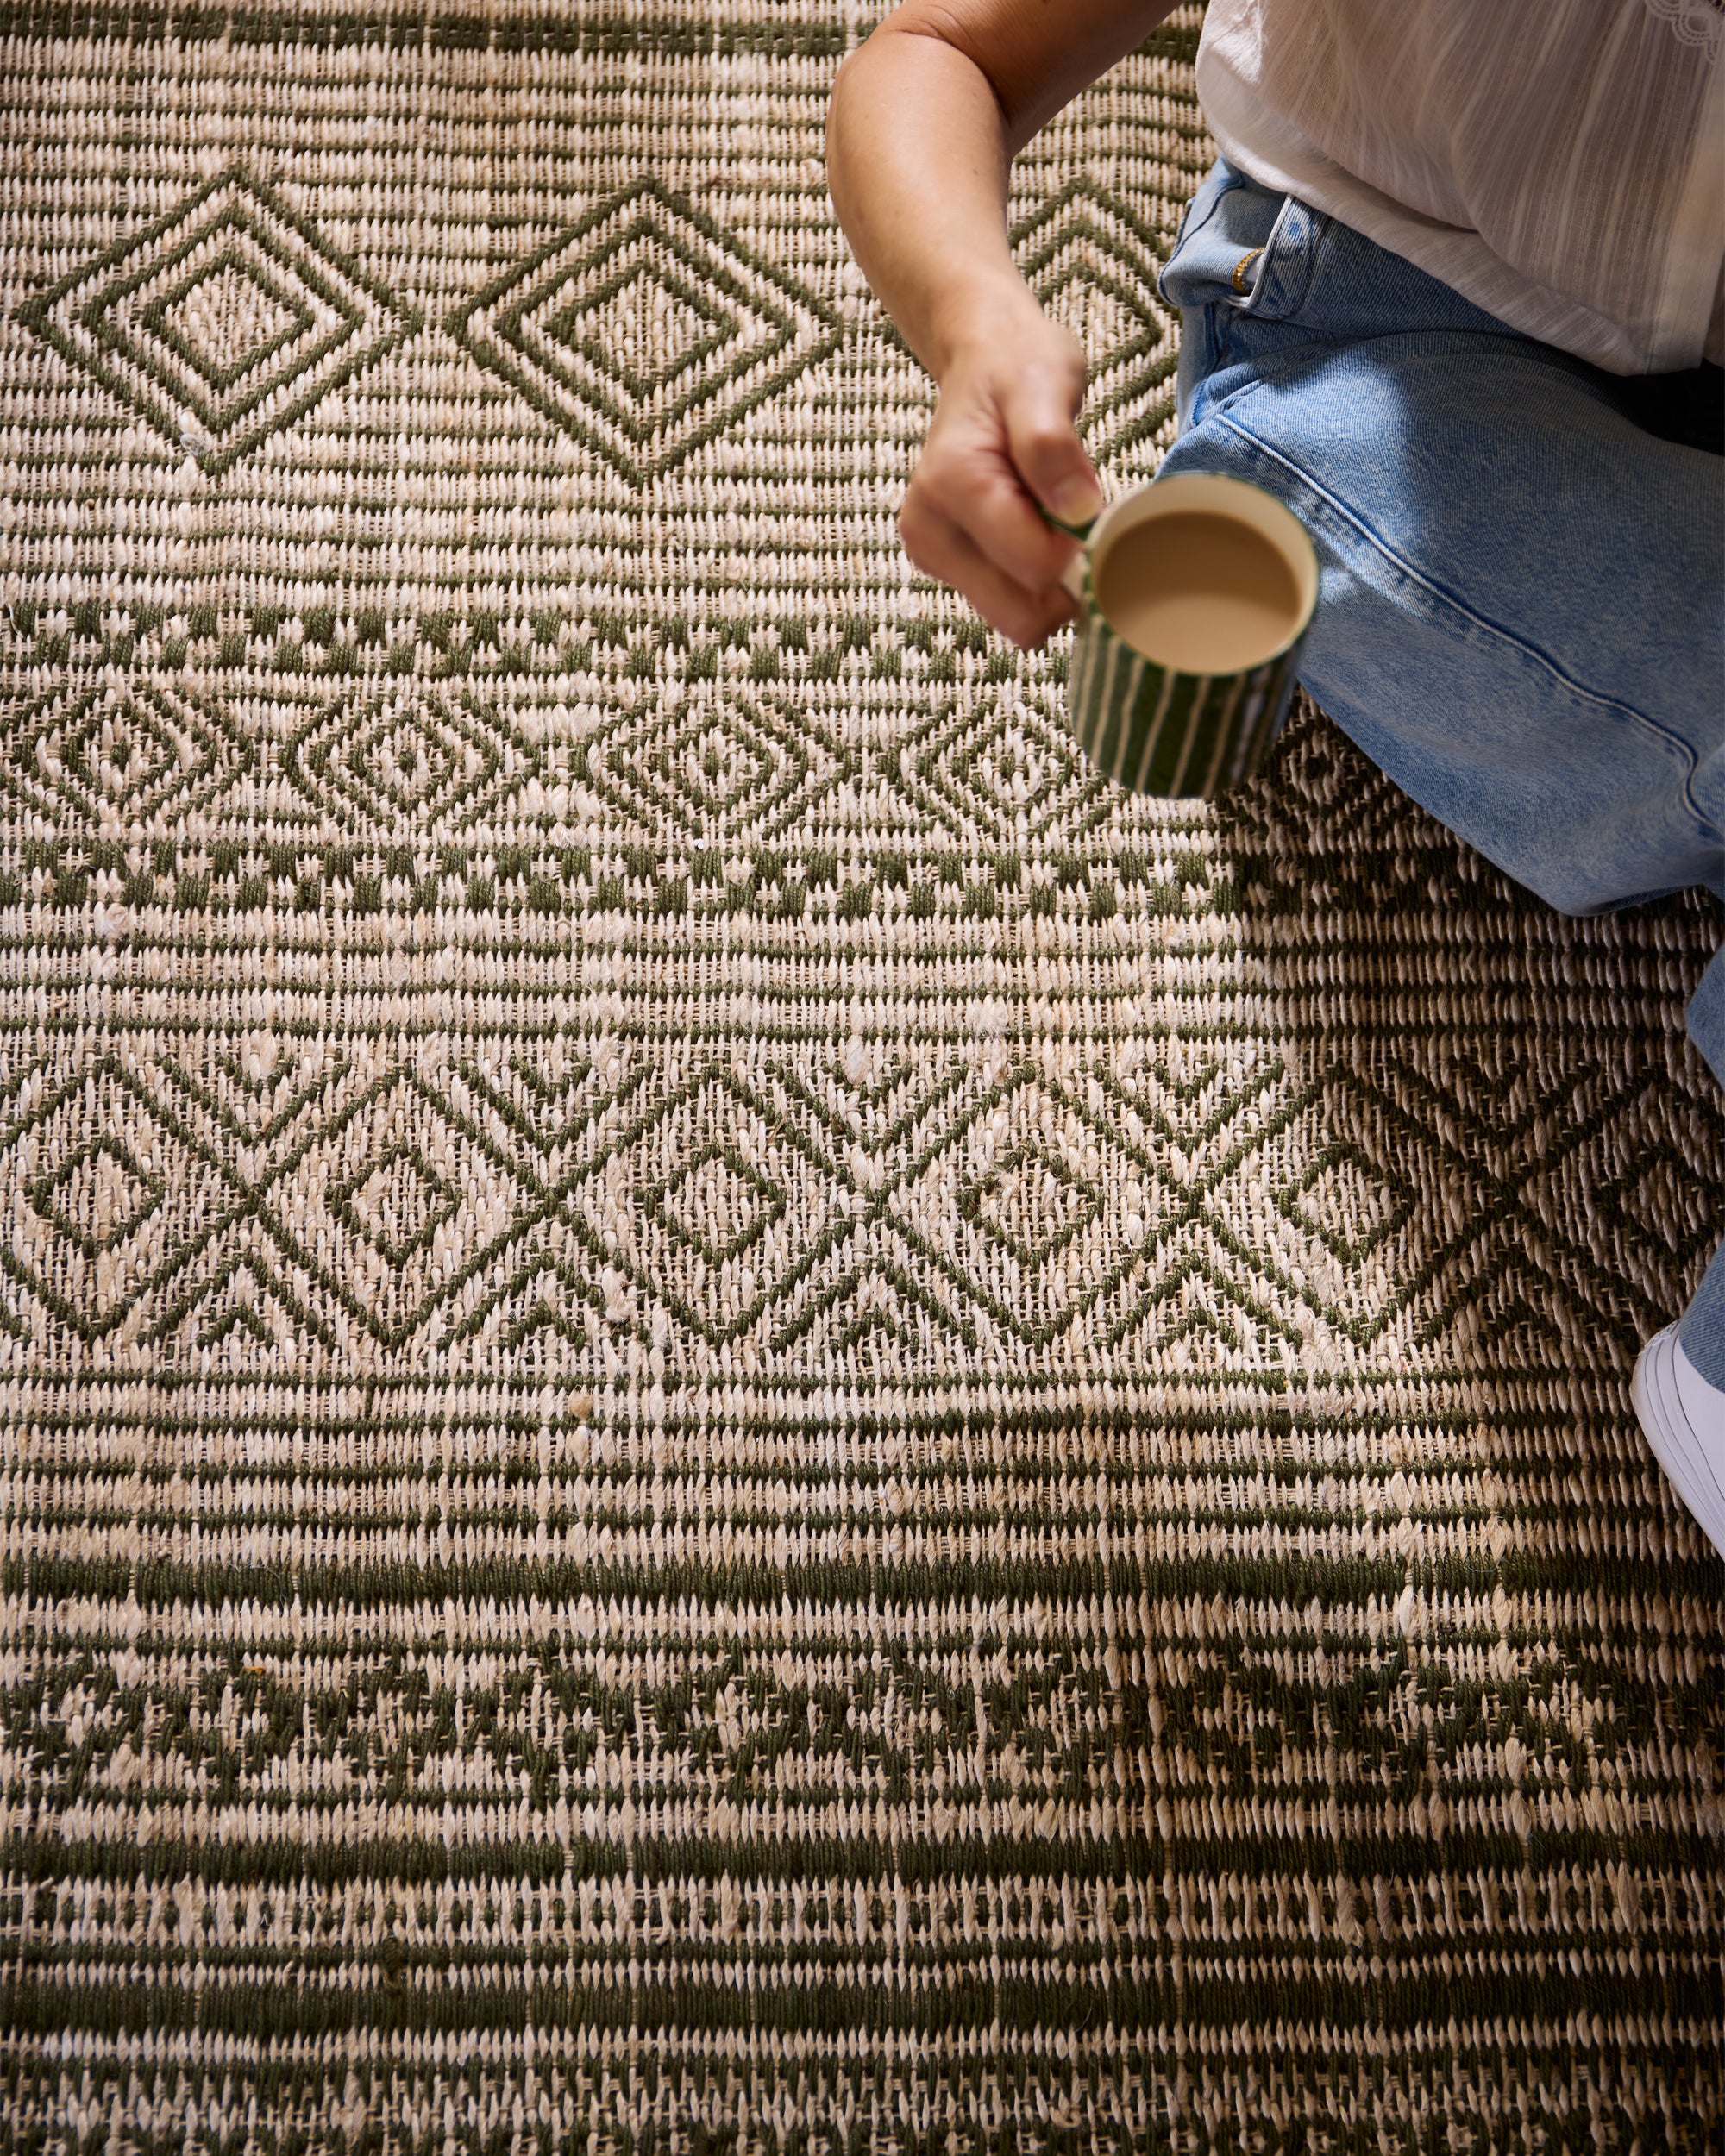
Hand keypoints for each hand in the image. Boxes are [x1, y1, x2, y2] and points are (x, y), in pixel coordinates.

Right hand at [899, 301, 1104, 647]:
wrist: (983, 361)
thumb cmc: (1016, 366)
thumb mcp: (1043, 384)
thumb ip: (1053, 448)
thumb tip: (1077, 513)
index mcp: (950, 486)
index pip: (1032, 567)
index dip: (1078, 549)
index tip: (1088, 505)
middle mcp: (928, 531)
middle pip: (1018, 615)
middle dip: (1063, 583)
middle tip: (1077, 524)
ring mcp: (933, 554)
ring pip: (1015, 618)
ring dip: (1050, 584)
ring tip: (1053, 519)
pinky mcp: (947, 567)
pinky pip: (1009, 606)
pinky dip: (1036, 583)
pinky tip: (1037, 532)